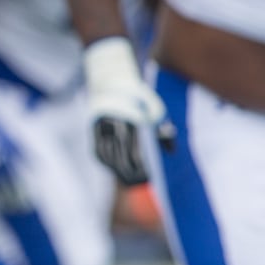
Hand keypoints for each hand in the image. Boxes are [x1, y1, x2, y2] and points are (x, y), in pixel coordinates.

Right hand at [82, 37, 168, 186]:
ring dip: (118, 171)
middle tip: (140, 183)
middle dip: (131, 174)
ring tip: (128, 180)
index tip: (149, 178)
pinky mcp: (94, 131)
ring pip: (109, 158)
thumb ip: (163, 131)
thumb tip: (170, 151)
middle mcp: (115, 127)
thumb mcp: (156, 111)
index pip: (136, 154)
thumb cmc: (139, 98)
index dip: (142, 169)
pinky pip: (99, 153)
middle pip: (122, 159)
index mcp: (132, 122)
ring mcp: (102, 129)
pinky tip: (114, 168)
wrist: (112, 82)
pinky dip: (107, 162)